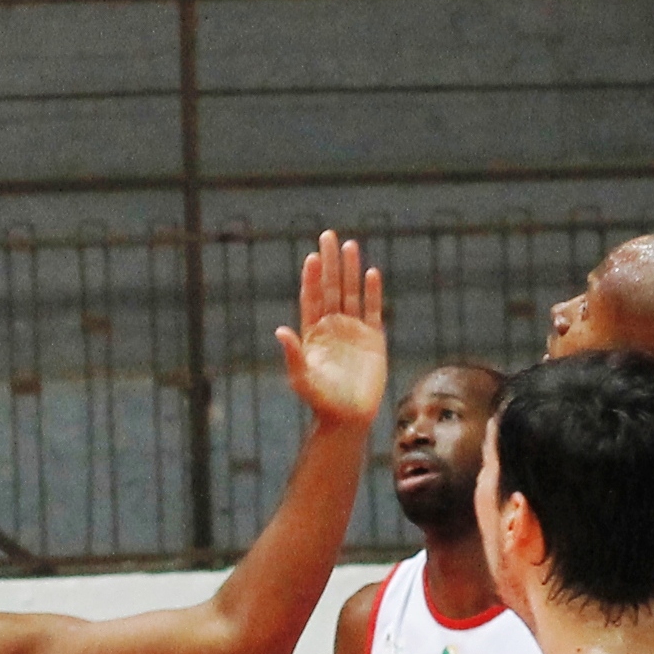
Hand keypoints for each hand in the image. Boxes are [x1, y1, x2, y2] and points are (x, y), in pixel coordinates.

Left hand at [279, 230, 386, 429]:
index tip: (312, 256)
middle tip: (328, 235)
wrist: (348, 418)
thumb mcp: (301, 378)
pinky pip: (373, 310)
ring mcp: (353, 331)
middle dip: (330, 262)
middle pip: (332, 287)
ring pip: (352, 293)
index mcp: (313, 333)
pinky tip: (371, 273)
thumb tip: (280, 331)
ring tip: (349, 245)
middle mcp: (332, 327)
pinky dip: (372, 292)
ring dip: (351, 270)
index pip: (312, 297)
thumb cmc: (321, 401)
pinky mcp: (373, 339)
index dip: (312, 277)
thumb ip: (293, 354)